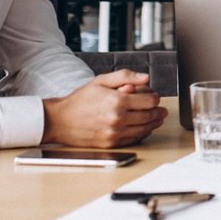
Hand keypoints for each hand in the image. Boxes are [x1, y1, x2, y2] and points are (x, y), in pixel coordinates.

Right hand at [41, 70, 164, 146]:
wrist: (60, 120)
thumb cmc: (80, 99)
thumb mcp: (101, 80)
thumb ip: (125, 76)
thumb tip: (146, 77)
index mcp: (117, 101)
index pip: (150, 101)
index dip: (155, 98)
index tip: (154, 97)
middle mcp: (117, 118)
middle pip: (150, 116)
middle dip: (158, 112)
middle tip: (160, 110)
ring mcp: (114, 133)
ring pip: (144, 129)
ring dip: (153, 124)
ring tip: (156, 119)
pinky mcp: (111, 143)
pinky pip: (134, 139)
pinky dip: (141, 134)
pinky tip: (143, 128)